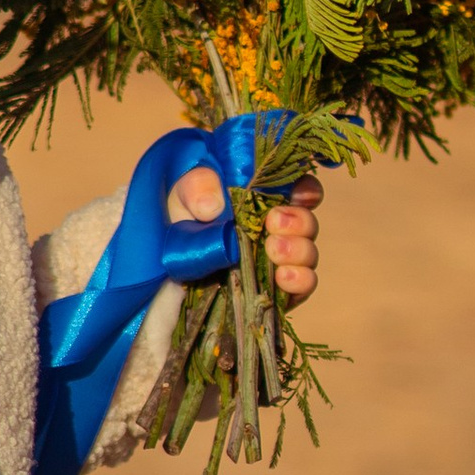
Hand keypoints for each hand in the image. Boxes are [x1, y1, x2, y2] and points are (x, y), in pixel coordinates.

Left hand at [168, 165, 322, 301]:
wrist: (165, 262)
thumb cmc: (181, 216)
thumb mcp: (183, 191)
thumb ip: (198, 185)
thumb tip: (212, 207)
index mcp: (265, 198)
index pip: (302, 189)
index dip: (307, 190)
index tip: (298, 194)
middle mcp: (279, 228)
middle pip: (308, 223)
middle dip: (299, 222)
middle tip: (274, 222)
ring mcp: (279, 260)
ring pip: (308, 254)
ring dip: (298, 251)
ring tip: (274, 250)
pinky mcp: (276, 290)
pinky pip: (302, 286)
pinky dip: (299, 281)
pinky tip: (282, 278)